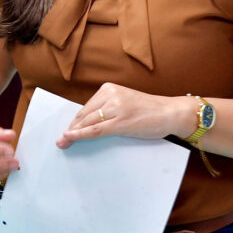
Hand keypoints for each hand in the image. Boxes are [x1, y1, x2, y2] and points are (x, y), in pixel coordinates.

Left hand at [57, 83, 195, 147]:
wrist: (170, 112)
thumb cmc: (149, 110)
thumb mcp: (124, 102)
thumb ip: (108, 108)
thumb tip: (89, 122)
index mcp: (109, 89)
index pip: (86, 107)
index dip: (75, 121)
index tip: (67, 130)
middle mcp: (110, 95)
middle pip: (84, 115)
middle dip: (72, 128)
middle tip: (61, 139)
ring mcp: (115, 108)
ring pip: (87, 123)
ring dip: (73, 133)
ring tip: (63, 143)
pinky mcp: (120, 122)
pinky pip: (95, 130)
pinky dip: (80, 135)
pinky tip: (70, 138)